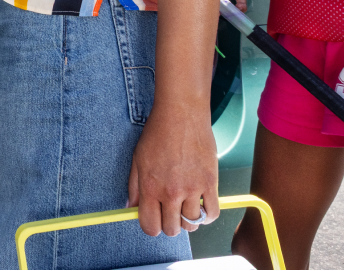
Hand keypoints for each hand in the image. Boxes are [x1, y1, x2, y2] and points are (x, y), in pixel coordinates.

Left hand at [129, 102, 219, 236]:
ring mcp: (192, 189)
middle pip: (172, 230)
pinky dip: (207, 216)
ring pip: (192, 224)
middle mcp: (171, 192)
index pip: (150, 226)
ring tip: (185, 206)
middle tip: (170, 212)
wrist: (181, 113)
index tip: (154, 220)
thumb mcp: (137, 158)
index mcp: (150, 187)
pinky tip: (201, 207)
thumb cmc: (157, 133)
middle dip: (169, 224)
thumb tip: (131, 207)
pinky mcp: (210, 183)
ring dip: (188, 220)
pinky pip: (212, 213)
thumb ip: (134, 186)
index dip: (151, 227)